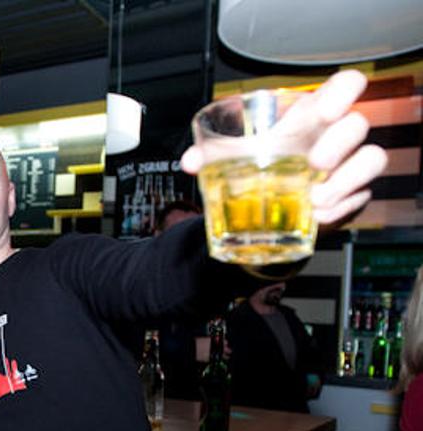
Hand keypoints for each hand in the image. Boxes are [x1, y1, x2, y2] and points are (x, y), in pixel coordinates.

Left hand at [181, 70, 387, 224]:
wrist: (274, 204)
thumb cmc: (263, 164)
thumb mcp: (238, 155)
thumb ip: (212, 153)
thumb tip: (190, 161)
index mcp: (312, 114)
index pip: (346, 85)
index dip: (343, 91)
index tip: (325, 110)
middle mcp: (337, 135)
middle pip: (358, 123)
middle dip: (339, 142)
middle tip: (314, 163)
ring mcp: (350, 164)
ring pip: (371, 159)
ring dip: (346, 179)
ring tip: (316, 198)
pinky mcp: (354, 194)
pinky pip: (361, 196)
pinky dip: (341, 207)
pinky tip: (319, 216)